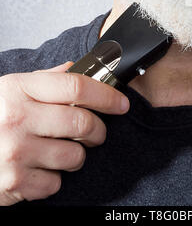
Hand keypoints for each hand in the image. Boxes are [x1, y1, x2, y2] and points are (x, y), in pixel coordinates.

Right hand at [0, 61, 129, 204]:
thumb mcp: (9, 89)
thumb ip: (44, 79)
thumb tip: (76, 68)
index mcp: (19, 89)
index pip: (75, 87)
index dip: (105, 95)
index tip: (120, 102)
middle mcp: (17, 117)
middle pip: (82, 122)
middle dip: (98, 130)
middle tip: (95, 132)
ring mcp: (15, 151)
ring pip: (74, 156)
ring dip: (76, 156)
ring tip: (61, 151)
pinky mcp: (14, 182)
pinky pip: (56, 183)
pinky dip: (54, 178)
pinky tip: (39, 168)